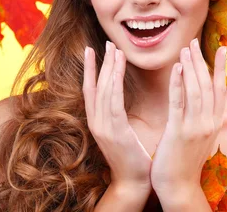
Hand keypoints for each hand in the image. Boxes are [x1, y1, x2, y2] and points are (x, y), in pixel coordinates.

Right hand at [83, 41, 152, 191]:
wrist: (134, 183)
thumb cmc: (135, 158)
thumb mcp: (125, 133)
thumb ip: (122, 117)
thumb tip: (126, 102)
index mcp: (98, 122)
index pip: (91, 90)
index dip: (92, 69)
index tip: (93, 50)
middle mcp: (96, 122)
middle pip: (96, 85)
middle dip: (101, 63)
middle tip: (107, 42)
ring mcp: (103, 126)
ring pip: (103, 89)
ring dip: (108, 67)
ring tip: (113, 49)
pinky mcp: (114, 131)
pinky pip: (114, 100)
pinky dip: (115, 80)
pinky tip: (118, 66)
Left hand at [150, 38, 226, 200]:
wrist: (179, 188)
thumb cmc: (185, 162)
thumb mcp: (201, 137)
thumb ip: (203, 118)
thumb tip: (202, 101)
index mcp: (215, 123)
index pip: (221, 90)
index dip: (221, 68)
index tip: (221, 48)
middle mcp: (209, 123)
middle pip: (208, 86)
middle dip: (202, 62)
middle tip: (194, 42)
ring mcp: (195, 128)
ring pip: (196, 90)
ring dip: (191, 67)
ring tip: (185, 49)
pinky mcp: (179, 132)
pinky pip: (179, 103)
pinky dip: (178, 84)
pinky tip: (176, 68)